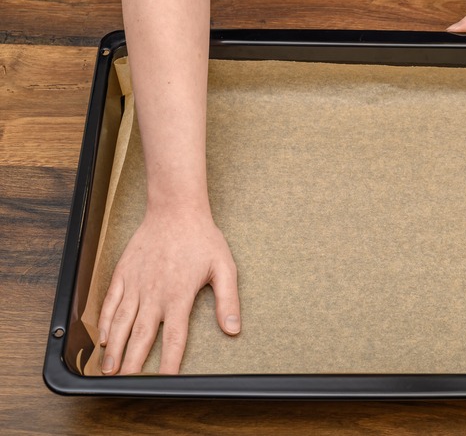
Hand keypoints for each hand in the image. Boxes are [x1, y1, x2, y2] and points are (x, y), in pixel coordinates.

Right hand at [97, 207, 239, 374]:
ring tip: (109, 368)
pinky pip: (111, 302)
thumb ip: (228, 300)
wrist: (175, 210)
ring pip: (122, 322)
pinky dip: (106, 321)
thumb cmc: (202, 238)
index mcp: (179, 296)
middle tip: (126, 383)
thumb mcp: (224, 268)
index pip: (175, 337)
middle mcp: (154, 294)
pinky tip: (104, 336)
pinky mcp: (124, 272)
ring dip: (115, 347)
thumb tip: (233, 329)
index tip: (167, 380)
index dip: (171, 362)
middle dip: (134, 362)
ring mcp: (136, 283)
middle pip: (142, 336)